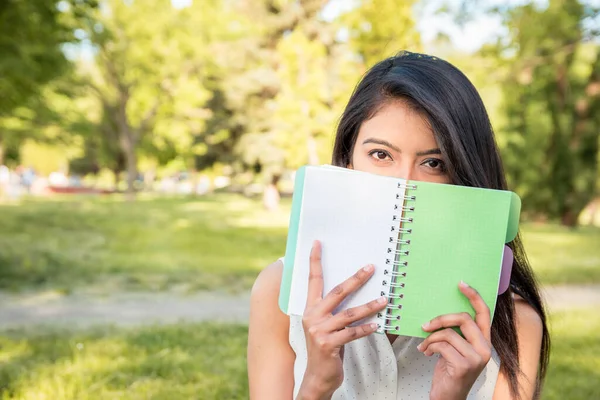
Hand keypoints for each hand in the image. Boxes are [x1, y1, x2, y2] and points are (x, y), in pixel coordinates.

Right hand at [298, 240, 387, 399]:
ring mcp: (319, 331)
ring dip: (369, 306)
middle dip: (356, 279)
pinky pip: (352, 333)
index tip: (318, 244)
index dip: (315, 261)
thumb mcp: (325, 325)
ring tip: (385, 300)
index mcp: (309, 308)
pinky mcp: (328, 344)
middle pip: (337, 292)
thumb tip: (352, 289)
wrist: (318, 376)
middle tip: (371, 268)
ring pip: (349, 314)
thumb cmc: (326, 346)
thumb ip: (332, 309)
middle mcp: (312, 316)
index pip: (313, 280)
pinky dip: (366, 329)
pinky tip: (377, 325)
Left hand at [418, 281, 491, 399]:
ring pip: (448, 333)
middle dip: (440, 318)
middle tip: (425, 324)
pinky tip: (426, 353)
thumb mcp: (456, 348)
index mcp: (484, 341)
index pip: (484, 313)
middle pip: (463, 318)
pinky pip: (441, 345)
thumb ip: (456, 332)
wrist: (448, 397)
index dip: (474, 296)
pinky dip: (429, 346)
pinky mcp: (464, 365)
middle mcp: (485, 348)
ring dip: (430, 338)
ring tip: (424, 345)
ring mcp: (476, 358)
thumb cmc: (450, 371)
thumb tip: (441, 313)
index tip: (461, 284)